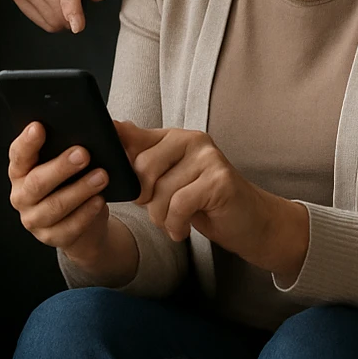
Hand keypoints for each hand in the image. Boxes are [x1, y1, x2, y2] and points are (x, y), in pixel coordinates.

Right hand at [8, 122, 112, 255]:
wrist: (80, 222)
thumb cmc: (70, 183)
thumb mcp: (64, 164)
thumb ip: (64, 147)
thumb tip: (82, 131)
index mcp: (20, 171)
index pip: (18, 154)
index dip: (27, 141)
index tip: (39, 127)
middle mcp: (21, 195)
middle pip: (37, 182)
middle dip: (61, 167)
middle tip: (83, 153)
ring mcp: (34, 219)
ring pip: (55, 206)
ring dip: (80, 190)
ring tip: (101, 176)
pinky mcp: (51, 237)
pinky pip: (69, 227)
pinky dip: (86, 213)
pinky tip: (99, 200)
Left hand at [123, 123, 308, 279]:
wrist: (252, 223)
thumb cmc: (205, 203)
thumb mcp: (169, 180)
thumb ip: (144, 157)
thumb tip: (115, 128)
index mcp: (174, 137)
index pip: (132, 137)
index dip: (115, 154)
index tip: (105, 166)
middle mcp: (192, 140)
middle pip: (143, 167)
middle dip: (145, 199)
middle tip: (160, 212)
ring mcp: (209, 158)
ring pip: (161, 191)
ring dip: (162, 218)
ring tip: (175, 223)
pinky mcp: (220, 181)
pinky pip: (179, 205)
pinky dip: (176, 224)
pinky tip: (183, 230)